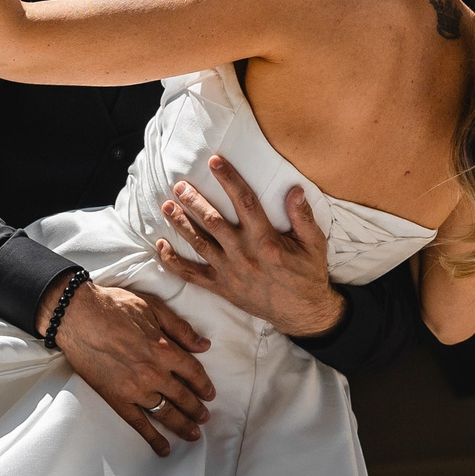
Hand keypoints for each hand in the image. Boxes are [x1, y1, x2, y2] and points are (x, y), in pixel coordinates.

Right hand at [40, 274, 214, 455]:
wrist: (78, 315)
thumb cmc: (114, 306)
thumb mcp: (154, 307)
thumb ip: (181, 328)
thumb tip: (204, 345)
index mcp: (165, 349)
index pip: (193, 372)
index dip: (204, 384)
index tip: (210, 394)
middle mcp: (154, 373)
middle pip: (183, 396)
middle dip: (196, 409)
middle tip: (205, 418)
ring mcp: (135, 389)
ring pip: (166, 412)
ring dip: (182, 425)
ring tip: (193, 434)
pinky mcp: (116, 398)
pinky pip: (138, 423)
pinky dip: (152, 438)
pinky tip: (163, 449)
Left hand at [153, 155, 344, 338]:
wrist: (302, 313)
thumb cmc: (308, 275)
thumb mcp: (314, 244)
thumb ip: (303, 216)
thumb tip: (294, 189)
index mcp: (266, 240)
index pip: (245, 202)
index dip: (229, 179)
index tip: (214, 162)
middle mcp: (244, 254)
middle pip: (213, 221)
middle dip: (193, 201)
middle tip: (179, 185)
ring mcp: (230, 272)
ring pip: (199, 244)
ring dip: (180, 224)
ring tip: (166, 206)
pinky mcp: (222, 288)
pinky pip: (192, 275)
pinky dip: (173, 262)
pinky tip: (160, 246)